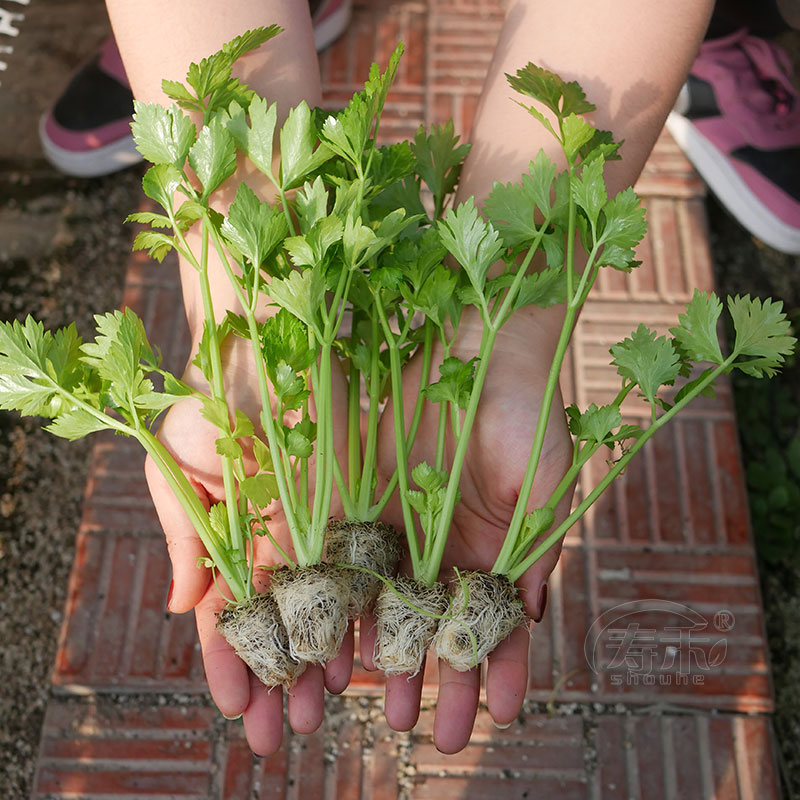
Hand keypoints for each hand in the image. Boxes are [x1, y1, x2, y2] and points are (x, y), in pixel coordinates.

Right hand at [145, 335, 352, 755]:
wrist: (263, 352)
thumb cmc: (212, 405)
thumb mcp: (180, 469)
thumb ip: (185, 536)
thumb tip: (184, 607)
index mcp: (230, 540)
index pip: (229, 616)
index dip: (230, 663)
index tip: (235, 709)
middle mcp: (276, 545)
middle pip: (278, 626)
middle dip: (278, 679)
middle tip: (282, 734)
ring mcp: (317, 529)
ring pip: (321, 609)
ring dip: (319, 662)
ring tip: (322, 712)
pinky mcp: (355, 507)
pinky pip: (358, 568)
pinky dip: (357, 612)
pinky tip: (360, 655)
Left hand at [369, 307, 573, 752]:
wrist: (479, 337)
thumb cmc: (524, 404)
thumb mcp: (542, 480)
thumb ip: (537, 551)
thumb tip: (528, 616)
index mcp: (486, 547)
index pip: (486, 623)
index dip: (489, 671)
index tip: (490, 717)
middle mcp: (437, 544)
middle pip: (428, 625)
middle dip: (429, 679)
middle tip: (424, 731)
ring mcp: (393, 523)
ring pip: (379, 603)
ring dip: (379, 658)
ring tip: (378, 708)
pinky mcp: (352, 497)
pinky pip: (340, 559)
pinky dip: (340, 605)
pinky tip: (338, 649)